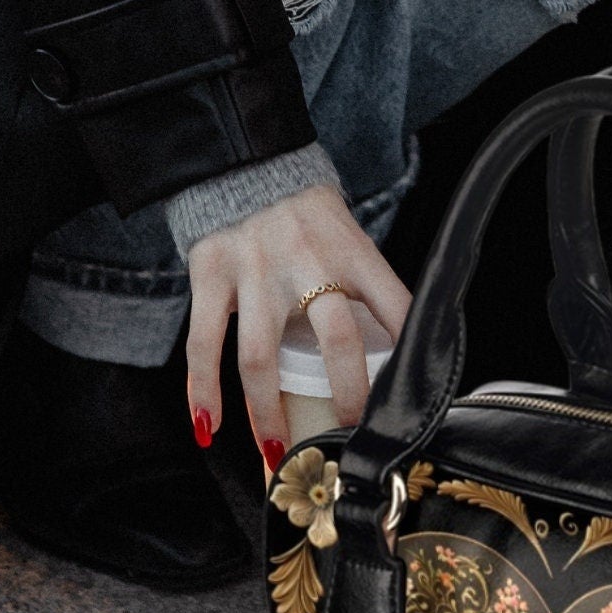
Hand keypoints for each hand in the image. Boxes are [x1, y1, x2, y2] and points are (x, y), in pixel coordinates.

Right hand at [183, 184, 409, 464]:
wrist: (241, 157)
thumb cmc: (304, 212)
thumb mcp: (348, 236)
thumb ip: (365, 285)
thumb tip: (393, 347)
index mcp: (352, 252)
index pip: (396, 308)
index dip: (409, 356)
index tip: (409, 400)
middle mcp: (306, 261)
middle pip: (335, 343)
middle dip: (346, 398)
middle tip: (351, 437)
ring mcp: (255, 270)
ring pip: (260, 359)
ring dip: (268, 415)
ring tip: (277, 455)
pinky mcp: (211, 273)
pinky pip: (205, 343)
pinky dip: (202, 390)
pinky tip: (207, 426)